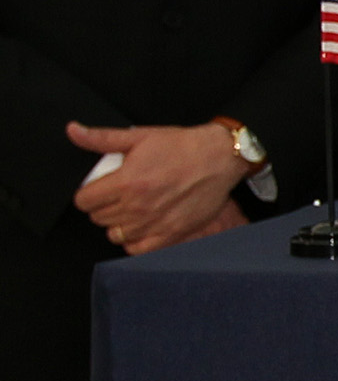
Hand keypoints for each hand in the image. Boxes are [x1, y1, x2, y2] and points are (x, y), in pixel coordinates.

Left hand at [69, 120, 252, 253]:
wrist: (220, 157)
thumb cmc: (183, 146)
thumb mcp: (139, 136)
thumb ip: (102, 138)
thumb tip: (74, 131)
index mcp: (126, 182)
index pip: (84, 201)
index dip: (87, 194)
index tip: (97, 189)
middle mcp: (138, 206)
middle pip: (98, 218)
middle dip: (102, 207)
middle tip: (116, 196)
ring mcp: (154, 223)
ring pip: (115, 235)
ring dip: (118, 224)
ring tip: (129, 210)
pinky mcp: (171, 234)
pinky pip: (138, 249)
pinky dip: (134, 241)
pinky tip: (140, 227)